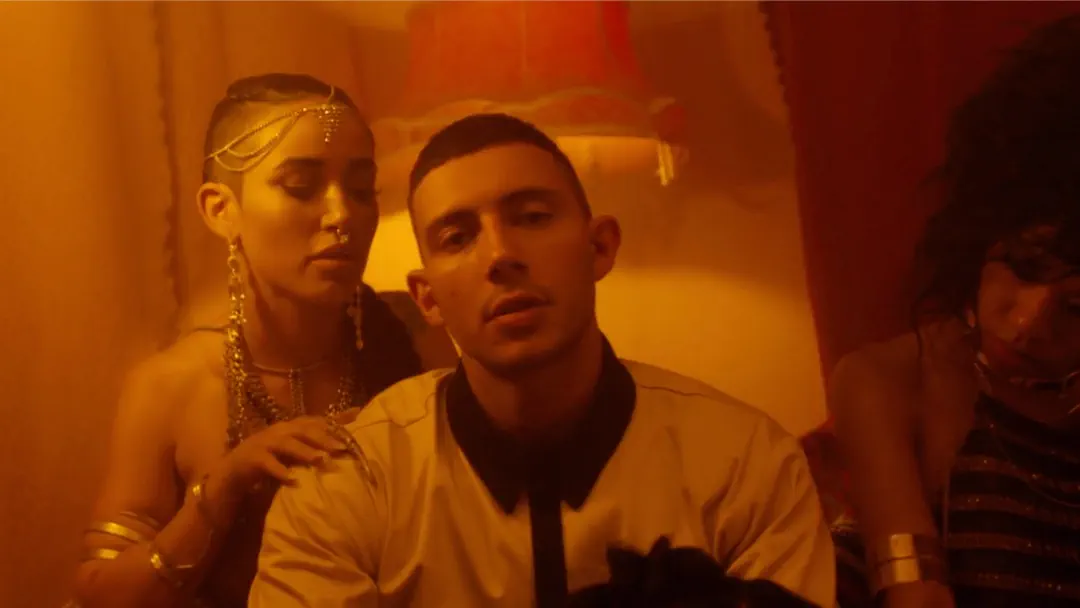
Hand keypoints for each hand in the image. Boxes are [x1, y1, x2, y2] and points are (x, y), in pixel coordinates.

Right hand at [205, 416, 349, 519]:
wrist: (235, 470)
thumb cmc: (271, 458)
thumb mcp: (294, 449)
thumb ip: (315, 443)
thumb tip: (345, 440)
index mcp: (291, 427)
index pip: (316, 420)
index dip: (335, 420)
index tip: (357, 419)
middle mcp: (280, 430)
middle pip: (303, 430)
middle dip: (323, 437)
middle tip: (341, 448)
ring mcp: (265, 442)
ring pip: (287, 444)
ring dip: (304, 451)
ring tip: (320, 460)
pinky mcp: (253, 458)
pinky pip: (268, 464)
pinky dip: (281, 471)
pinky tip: (293, 480)